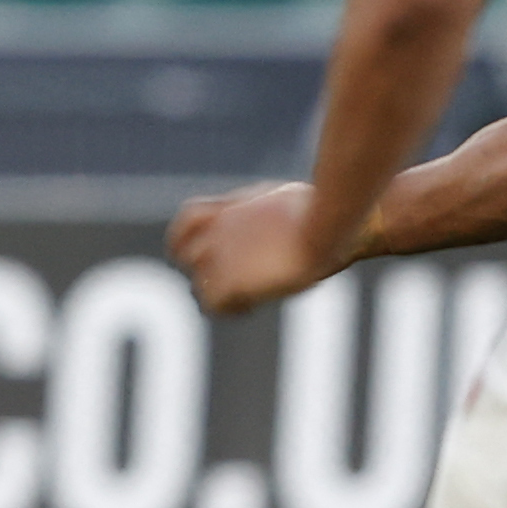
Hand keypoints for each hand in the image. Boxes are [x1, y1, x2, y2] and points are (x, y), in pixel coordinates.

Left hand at [169, 182, 327, 315]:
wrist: (324, 225)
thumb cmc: (320, 208)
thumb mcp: (285, 198)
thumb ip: (266, 209)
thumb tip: (275, 214)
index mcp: (230, 207)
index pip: (189, 218)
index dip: (194, 235)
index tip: (213, 246)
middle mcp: (217, 230)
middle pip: (182, 252)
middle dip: (201, 266)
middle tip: (226, 279)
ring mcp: (219, 255)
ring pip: (197, 283)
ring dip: (215, 291)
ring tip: (240, 299)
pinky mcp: (229, 280)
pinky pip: (212, 304)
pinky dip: (229, 308)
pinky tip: (251, 307)